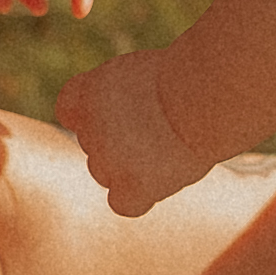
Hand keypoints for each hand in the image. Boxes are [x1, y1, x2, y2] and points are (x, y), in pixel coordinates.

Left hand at [55, 47, 203, 216]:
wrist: (206, 95)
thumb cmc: (189, 75)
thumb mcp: (146, 71)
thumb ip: (122, 95)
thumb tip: (128, 120)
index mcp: (88, 90)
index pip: (70, 107)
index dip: (95, 111)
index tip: (126, 107)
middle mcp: (90, 127)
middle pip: (93, 143)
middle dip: (119, 138)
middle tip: (161, 125)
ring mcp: (107, 160)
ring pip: (104, 173)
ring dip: (130, 165)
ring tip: (169, 147)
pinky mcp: (132, 186)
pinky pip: (123, 203)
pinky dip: (137, 196)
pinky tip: (158, 180)